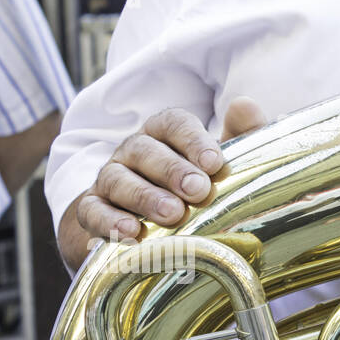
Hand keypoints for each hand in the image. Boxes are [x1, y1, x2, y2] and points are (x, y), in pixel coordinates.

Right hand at [59, 97, 266, 269]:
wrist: (153, 225)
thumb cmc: (192, 186)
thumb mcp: (218, 163)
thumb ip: (239, 135)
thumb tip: (246, 106)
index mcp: (164, 134)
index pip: (173, 124)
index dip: (193, 140)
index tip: (214, 163)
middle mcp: (134, 151)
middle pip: (146, 151)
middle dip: (172, 170)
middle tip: (198, 190)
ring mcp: (110, 178)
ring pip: (119, 180)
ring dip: (145, 197)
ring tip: (172, 214)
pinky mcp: (93, 209)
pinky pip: (94, 211)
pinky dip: (111, 221)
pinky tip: (132, 233)